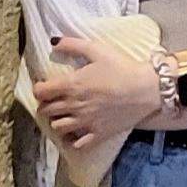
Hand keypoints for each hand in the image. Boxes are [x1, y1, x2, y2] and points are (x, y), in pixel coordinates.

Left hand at [33, 41, 165, 149]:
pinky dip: (72, 141)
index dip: (39, 89)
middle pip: (46, 111)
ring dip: (57, 121)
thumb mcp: (97, 50)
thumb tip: (53, 41)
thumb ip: (73, 44)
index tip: (45, 87)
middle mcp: (74, 106)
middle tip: (54, 100)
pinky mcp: (98, 134)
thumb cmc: (122, 67)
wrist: (147, 89)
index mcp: (71, 85)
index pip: (41, 92)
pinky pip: (77, 144)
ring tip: (64, 115)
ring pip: (58, 127)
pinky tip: (75, 133)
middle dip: (46, 104)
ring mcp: (85, 122)